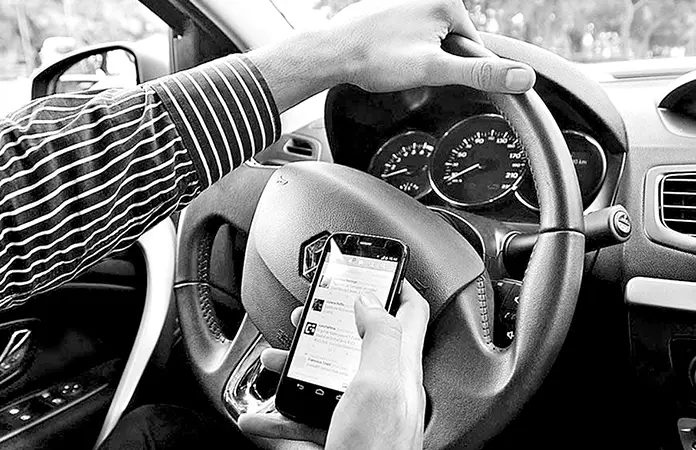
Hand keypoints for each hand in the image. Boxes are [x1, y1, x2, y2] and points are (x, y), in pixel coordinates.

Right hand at [238, 280, 429, 449]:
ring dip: (297, 365)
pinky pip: (305, 419)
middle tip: (312, 311)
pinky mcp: (338, 437)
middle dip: (331, 321)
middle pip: (358, 340)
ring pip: (326, 376)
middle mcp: (382, 389)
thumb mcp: (379, 386)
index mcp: (398, 369)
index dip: (397, 284)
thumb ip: (379, 336)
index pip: (411, 312)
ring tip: (276, 358)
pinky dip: (279, 415)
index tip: (376, 266)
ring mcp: (359, 415)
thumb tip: (370, 301)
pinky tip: (260, 416)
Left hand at [247, 0, 535, 110]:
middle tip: (406, 72)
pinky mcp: (387, 11)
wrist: (330, 53)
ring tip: (391, 65)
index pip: (470, 47)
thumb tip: (524, 78)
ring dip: (413, 61)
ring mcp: (405, 2)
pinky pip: (405, 38)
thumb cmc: (377, 58)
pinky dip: (397, 53)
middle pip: (447, 45)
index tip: (430, 78)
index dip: (454, 71)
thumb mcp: (434, 69)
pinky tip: (383, 59)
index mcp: (445, 1)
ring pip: (424, 43)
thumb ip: (479, 74)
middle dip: (432, 65)